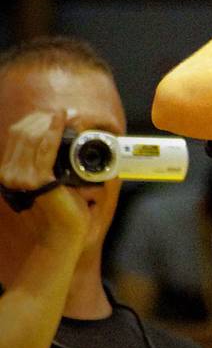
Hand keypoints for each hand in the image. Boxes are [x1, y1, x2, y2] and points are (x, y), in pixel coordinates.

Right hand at [0, 109, 89, 238]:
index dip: (33, 121)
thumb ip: (44, 163)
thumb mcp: (49, 180)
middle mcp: (10, 174)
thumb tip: (54, 137)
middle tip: (62, 114)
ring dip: (50, 123)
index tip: (51, 115)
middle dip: (42, 120)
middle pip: (23, 134)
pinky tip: (62, 119)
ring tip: (66, 116)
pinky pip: (47, 149)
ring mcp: (22, 178)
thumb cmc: (61, 207)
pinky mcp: (39, 181)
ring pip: (33, 138)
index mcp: (8, 172)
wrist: (64, 233)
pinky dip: (55, 131)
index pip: (16, 136)